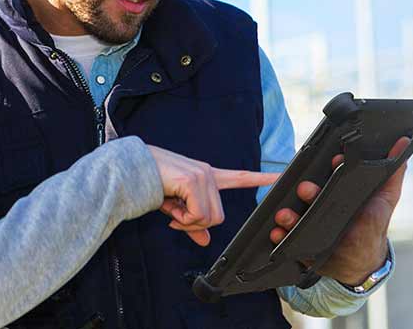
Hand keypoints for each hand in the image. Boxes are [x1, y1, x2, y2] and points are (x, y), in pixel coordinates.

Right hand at [147, 145, 279, 246]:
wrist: (131, 171)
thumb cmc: (152, 185)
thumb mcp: (175, 208)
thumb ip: (192, 223)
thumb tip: (205, 241)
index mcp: (208, 176)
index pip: (241, 177)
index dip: (262, 178)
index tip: (281, 176)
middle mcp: (209, 174)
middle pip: (218, 217)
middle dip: (195, 223)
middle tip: (176, 214)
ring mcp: (203, 176)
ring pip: (209, 218)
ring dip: (187, 221)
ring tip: (171, 207)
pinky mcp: (194, 182)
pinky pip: (197, 215)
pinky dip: (182, 218)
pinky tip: (170, 205)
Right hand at [268, 136, 409, 285]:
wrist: (361, 259)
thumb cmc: (372, 223)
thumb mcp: (386, 197)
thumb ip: (393, 173)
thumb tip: (403, 144)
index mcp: (338, 190)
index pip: (331, 174)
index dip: (333, 167)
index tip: (337, 161)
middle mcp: (321, 203)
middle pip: (310, 193)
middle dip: (307, 189)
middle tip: (305, 188)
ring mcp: (310, 222)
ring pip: (295, 214)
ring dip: (288, 213)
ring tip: (285, 216)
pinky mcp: (302, 241)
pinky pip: (287, 238)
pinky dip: (280, 235)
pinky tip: (278, 234)